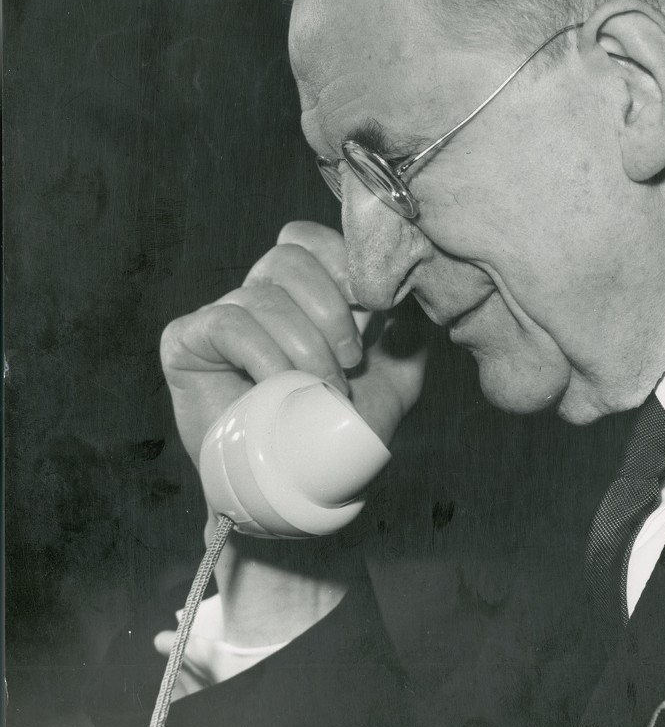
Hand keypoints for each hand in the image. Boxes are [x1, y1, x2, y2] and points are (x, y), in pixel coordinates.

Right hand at [160, 221, 427, 468]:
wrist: (299, 487)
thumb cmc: (341, 430)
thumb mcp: (397, 374)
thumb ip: (410, 325)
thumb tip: (416, 282)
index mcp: (302, 292)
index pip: (311, 239)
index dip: (342, 264)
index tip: (373, 309)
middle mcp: (259, 295)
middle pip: (287, 257)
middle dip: (330, 310)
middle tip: (351, 360)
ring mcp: (221, 315)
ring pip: (263, 296)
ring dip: (303, 346)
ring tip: (322, 389)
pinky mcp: (187, 341)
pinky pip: (227, 323)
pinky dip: (265, 356)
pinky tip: (279, 389)